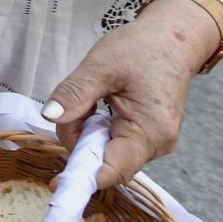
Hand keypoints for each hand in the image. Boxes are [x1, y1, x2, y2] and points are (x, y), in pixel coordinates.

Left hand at [42, 0, 215, 188]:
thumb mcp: (101, 66)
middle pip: (105, 161)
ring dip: (86, 132)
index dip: (82, 178)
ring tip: (89, 99)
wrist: (172, 38)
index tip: (54, 183)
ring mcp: (153, 141)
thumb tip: (49, 117)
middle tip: (71, 109)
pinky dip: (96, 129)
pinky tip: (97, 106)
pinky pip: (113, 142)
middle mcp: (156, 144)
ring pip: (106, 151)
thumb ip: (75, 94)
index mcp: (150, 131)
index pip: (113, 170)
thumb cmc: (142, 48)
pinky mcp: (146, 134)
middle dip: (79, 141)